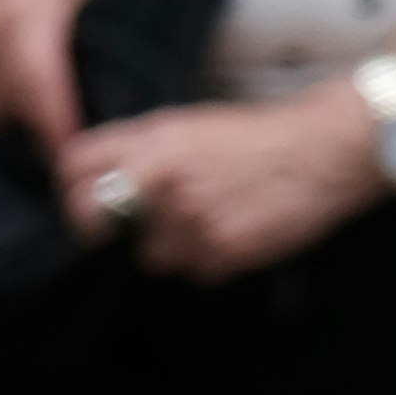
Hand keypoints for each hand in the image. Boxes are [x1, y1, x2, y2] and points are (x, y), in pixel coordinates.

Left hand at [58, 85, 383, 279]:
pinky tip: (233, 230)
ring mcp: (192, 218)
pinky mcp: (223, 250)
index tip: (81, 199)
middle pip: (92, 219)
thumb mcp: (187, 124)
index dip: (71, 187)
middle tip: (120, 227)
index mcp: (151, 143)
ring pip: (149, 254)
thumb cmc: (255, 136)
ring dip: (170, 245)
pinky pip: (194, 270)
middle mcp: (163, 181)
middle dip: (101, 226)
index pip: (73, 169)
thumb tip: (90, 173)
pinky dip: (209, 259)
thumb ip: (136, 147)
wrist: (324, 151)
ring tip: (207, 218)